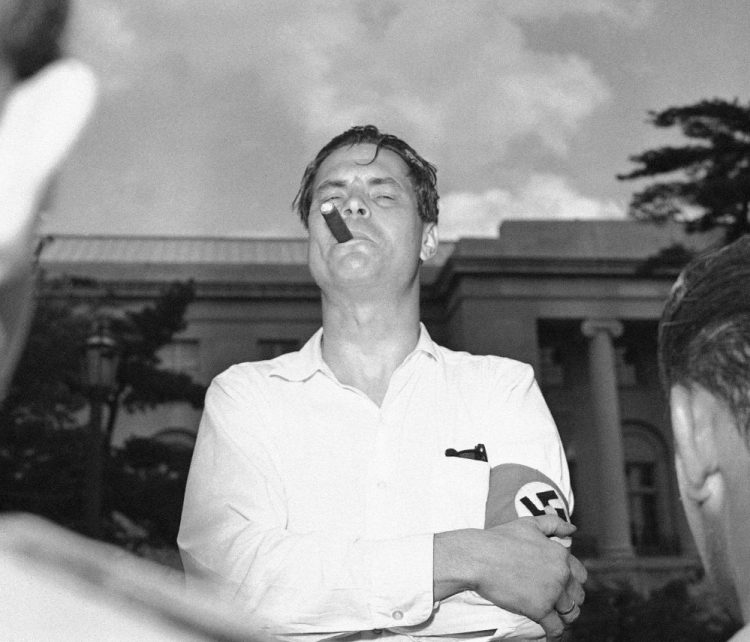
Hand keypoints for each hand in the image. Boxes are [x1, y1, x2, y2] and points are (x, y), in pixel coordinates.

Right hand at [434, 515, 585, 640]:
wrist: (479, 557)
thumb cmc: (500, 539)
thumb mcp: (529, 524)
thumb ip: (554, 524)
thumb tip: (573, 529)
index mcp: (560, 554)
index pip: (580, 574)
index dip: (573, 581)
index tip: (565, 586)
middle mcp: (561, 574)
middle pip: (577, 595)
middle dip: (570, 600)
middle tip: (558, 603)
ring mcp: (552, 592)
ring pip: (570, 612)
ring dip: (565, 617)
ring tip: (556, 618)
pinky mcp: (539, 609)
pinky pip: (556, 628)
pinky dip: (555, 633)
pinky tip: (551, 634)